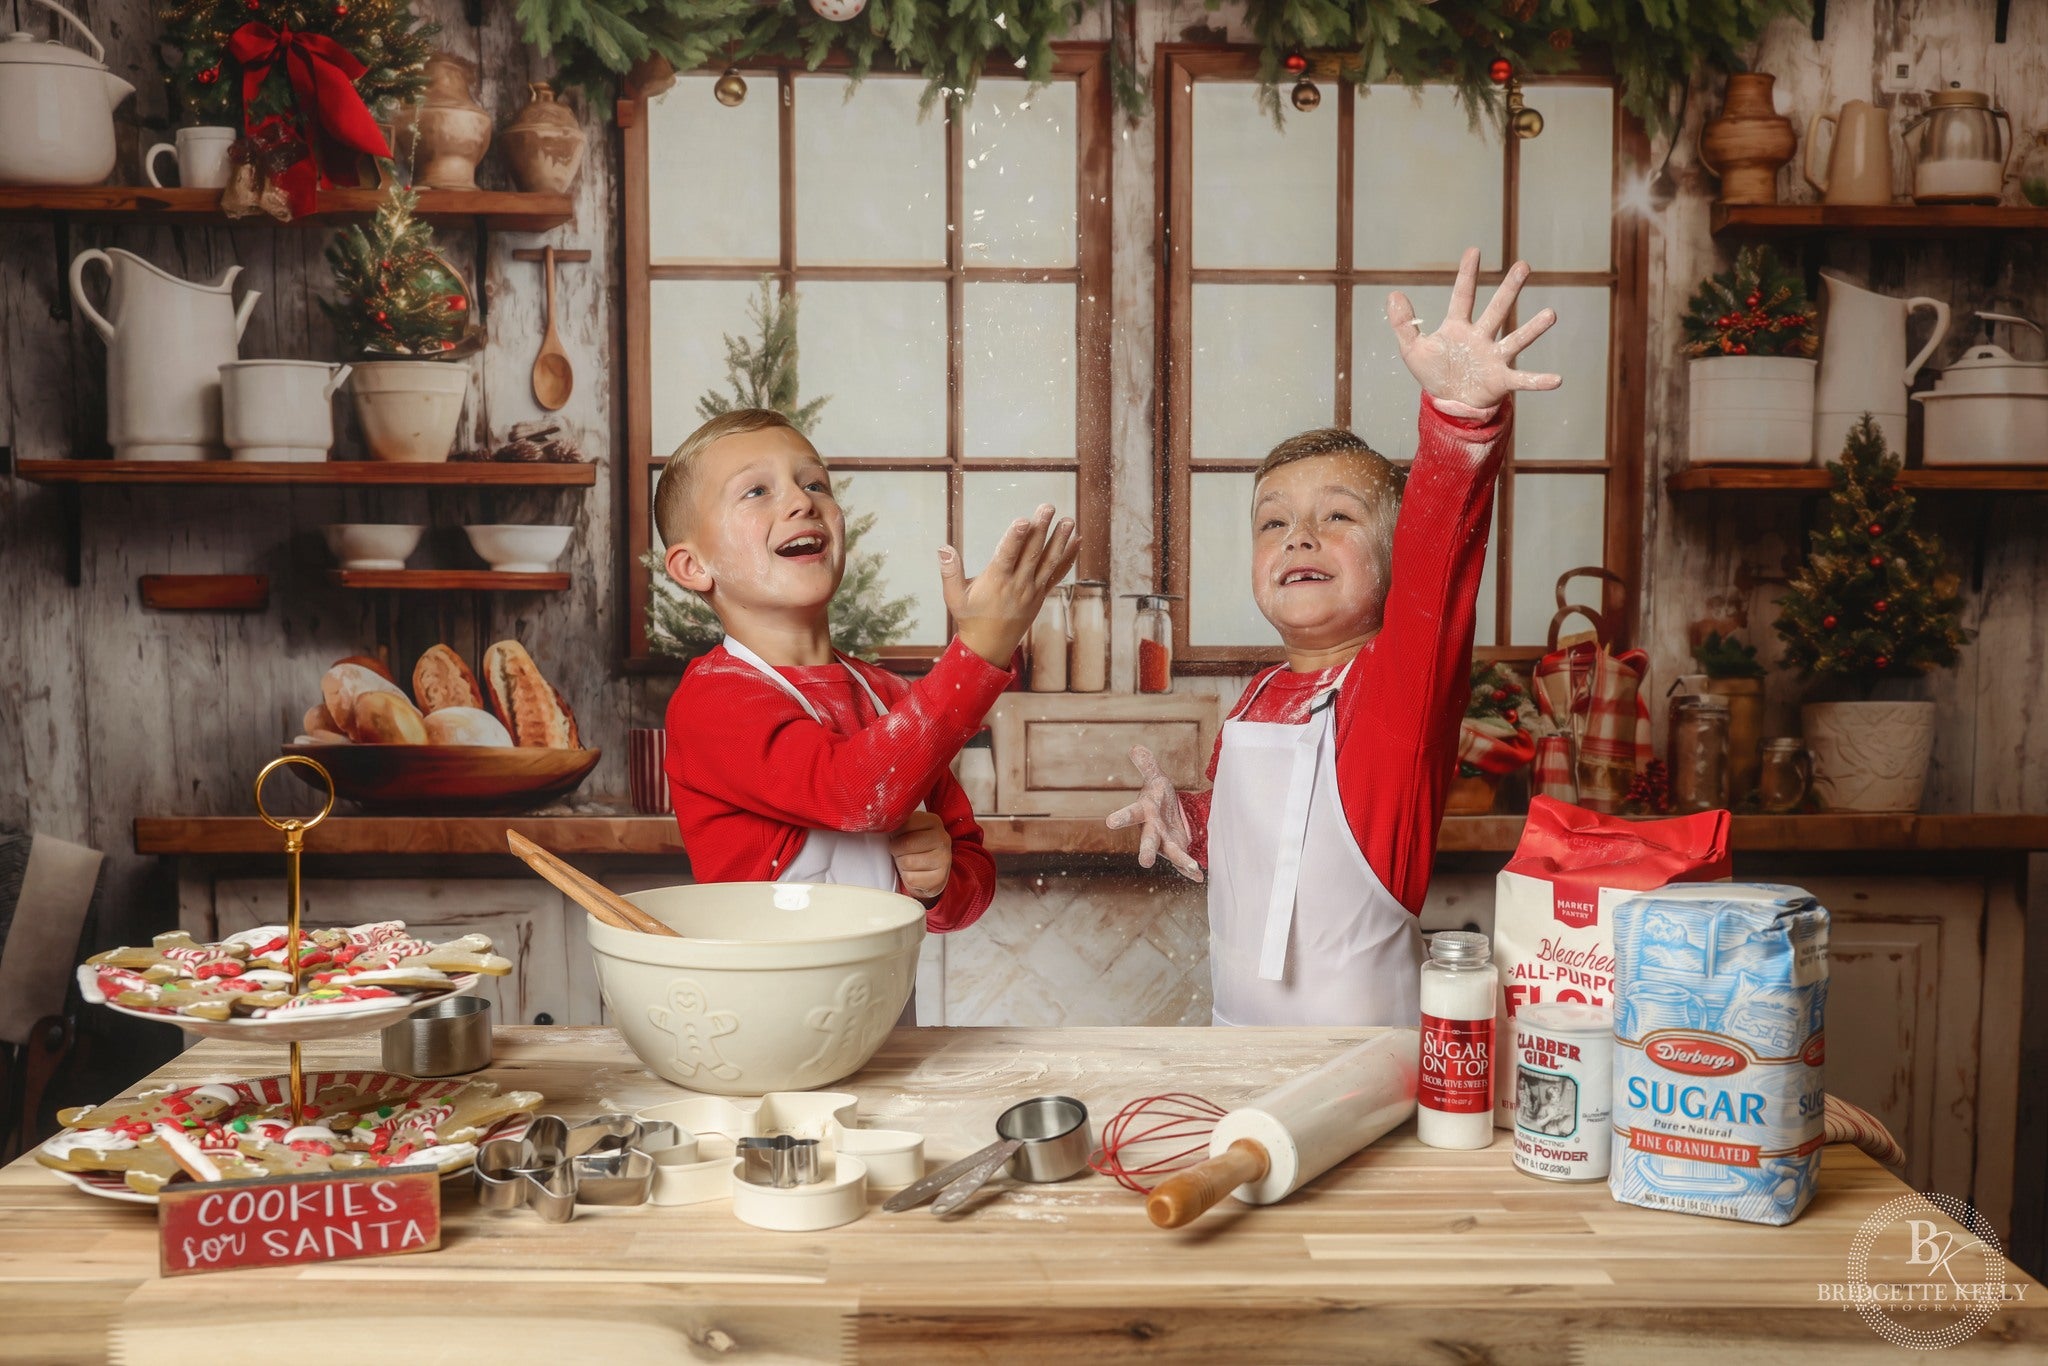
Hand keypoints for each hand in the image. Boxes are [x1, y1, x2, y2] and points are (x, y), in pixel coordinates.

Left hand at [889, 810, 952, 901]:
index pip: (904, 823)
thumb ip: (898, 823)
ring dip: (901, 865)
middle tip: (902, 852)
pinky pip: (911, 879)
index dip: (895, 833)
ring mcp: (944, 859)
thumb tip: (877, 823)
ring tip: (908, 863)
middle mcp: (943, 838)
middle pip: (905, 843)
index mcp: (933, 821)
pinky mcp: (940, 878)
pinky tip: (915, 874)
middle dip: (897, 850)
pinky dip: (908, 879)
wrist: (930, 874)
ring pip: (907, 862)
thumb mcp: (909, 831)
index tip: (898, 837)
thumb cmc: (915, 849)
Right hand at [940, 502, 1079, 667]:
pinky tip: (1077, 541)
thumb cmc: (970, 619)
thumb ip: (949, 572)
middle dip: (1040, 529)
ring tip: (1068, 521)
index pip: (1006, 556)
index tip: (1023, 521)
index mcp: (996, 582)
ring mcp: (1032, 590)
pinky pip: (1057, 574)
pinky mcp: (1041, 594)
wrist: (990, 646)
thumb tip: (943, 548)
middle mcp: (1018, 585)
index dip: (1014, 538)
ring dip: (1060, 540)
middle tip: (1048, 507)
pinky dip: (1068, 558)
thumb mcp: (954, 598)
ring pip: (1048, 562)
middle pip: (1031, 553)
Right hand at [1104, 746, 1202, 882]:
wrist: (1166, 814)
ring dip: (1181, 861)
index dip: (1121, 817)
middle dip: (1147, 850)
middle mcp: (1151, 831)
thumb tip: (1136, 748)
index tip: (1110, 822)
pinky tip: (1199, 877)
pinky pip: (1183, 862)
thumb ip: (1147, 765)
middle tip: (1145, 862)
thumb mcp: (1156, 778)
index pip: (1130, 813)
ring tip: (1193, 867)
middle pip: (1148, 840)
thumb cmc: (1158, 795)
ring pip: (1171, 853)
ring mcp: (1164, 843)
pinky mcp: (1177, 850)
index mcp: (1143, 812)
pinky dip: (1190, 870)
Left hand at [1387, 248, 1560, 416]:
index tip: (1474, 250)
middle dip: (1509, 289)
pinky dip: (1539, 381)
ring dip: (1533, 329)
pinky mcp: (1501, 380)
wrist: (1448, 403)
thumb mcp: (1412, 349)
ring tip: (1551, 315)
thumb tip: (1393, 294)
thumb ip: (1404, 323)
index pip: (1462, 296)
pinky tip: (1557, 379)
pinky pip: (1523, 380)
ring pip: (1516, 339)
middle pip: (1497, 309)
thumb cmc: (1434, 373)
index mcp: (1458, 327)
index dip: (1467, 275)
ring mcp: (1494, 357)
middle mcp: (1481, 337)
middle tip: (1524, 266)